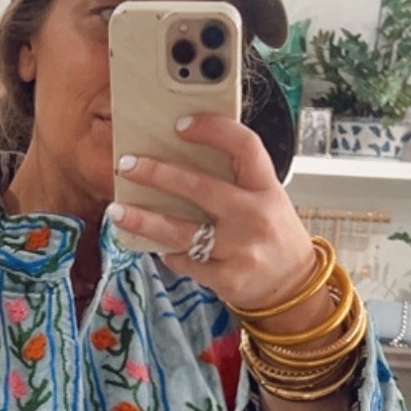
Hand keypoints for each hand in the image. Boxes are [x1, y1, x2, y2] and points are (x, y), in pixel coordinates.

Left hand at [107, 114, 332, 329]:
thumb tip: (179, 158)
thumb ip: (234, 180)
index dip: (212, 130)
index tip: (181, 124)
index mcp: (266, 187)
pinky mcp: (227, 278)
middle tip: (127, 165)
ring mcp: (241, 250)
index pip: (244, 146)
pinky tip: (156, 246)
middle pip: (199, 187)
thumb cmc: (272, 234)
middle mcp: (254, 216)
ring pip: (180, 231)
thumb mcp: (266, 198)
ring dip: (143, 220)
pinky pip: (185, 262)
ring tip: (117, 211)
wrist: (293, 286)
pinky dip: (168, 253)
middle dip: (157, 174)